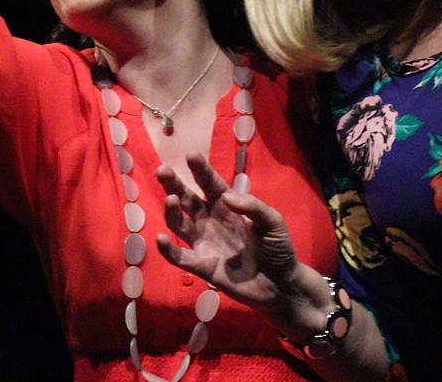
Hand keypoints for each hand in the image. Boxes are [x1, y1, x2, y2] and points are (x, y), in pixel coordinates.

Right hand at [156, 153, 324, 332]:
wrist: (280, 285)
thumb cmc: (278, 249)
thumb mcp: (273, 223)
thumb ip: (253, 207)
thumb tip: (227, 197)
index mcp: (227, 206)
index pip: (210, 183)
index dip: (200, 170)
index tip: (191, 155)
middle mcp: (210, 221)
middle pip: (187, 199)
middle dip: (174, 184)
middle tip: (163, 170)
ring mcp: (204, 243)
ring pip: (179, 223)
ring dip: (171, 211)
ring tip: (171, 199)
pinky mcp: (202, 266)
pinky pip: (180, 257)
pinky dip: (168, 249)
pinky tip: (161, 238)